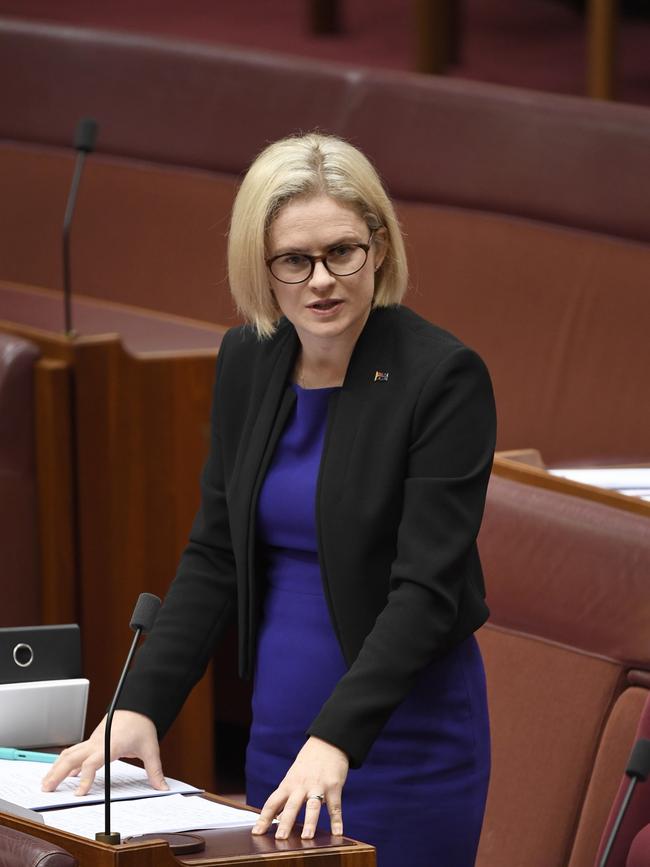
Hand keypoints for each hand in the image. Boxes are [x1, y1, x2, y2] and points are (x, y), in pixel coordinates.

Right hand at [41, 710, 167, 794]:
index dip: (85, 778)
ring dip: (57, 767)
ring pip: (70, 753)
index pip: (93, 762)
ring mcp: (93, 740)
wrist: (138, 706)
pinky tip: (61, 773)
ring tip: (47, 783)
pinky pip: (75, 751)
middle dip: (58, 774)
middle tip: (48, 790)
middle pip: (73, 757)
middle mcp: (99, 742)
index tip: (80, 794)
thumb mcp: (151, 749)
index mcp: (112, 744)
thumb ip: (155, 771)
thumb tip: (163, 787)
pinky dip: (65, 762)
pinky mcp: (92, 740)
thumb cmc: (142, 725)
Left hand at [252, 736, 348, 839]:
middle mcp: (301, 786)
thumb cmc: (307, 764)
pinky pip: (335, 806)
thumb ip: (286, 797)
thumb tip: (276, 818)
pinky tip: (337, 834)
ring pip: (313, 806)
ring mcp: (318, 786)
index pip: (273, 802)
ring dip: (310, 822)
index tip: (256, 833)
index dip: (264, 818)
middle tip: (280, 838)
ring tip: (307, 837)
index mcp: (288, 784)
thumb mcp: (293, 777)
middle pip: (292, 805)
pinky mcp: (334, 786)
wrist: (327, 743)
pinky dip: (337, 821)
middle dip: (286, 822)